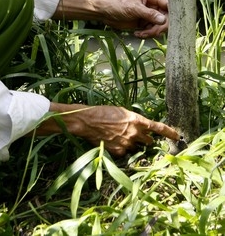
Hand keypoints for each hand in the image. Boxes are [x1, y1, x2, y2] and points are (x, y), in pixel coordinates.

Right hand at [38, 103, 179, 155]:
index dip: (169, 133)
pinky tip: (111, 142)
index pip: (158, 128)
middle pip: (148, 141)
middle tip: (137, 136)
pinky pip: (124, 152)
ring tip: (117, 137)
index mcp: (136, 120)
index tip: (177, 136)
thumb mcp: (120, 112)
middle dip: (145, 140)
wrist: (87, 121)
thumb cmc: (102, 112)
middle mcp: (135, 133)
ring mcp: (127, 143)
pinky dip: (120, 149)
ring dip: (131, 144)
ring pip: (136, 147)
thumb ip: (132, 120)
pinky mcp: (119, 151)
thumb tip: (138, 126)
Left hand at [54, 0, 167, 38]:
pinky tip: (138, 34)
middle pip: (166, 18)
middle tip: (152, 32)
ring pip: (159, 26)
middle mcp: (152, 5)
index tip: (169, 23)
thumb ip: (149, 14)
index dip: (172, 14)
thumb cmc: (117, 5)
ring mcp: (148, 15)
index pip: (168, 5)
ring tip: (141, 34)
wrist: (104, 12)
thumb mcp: (133, 8)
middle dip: (160, 27)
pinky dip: (147, 34)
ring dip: (152, 32)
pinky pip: (151, 30)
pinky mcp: (143, 23)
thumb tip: (164, 20)